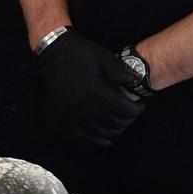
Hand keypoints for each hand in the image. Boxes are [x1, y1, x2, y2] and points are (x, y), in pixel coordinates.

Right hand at [38, 31, 144, 148]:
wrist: (53, 52)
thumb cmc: (81, 53)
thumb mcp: (105, 57)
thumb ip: (121, 72)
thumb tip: (136, 84)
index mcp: (97, 92)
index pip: (126, 111)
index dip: (137, 109)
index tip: (139, 105)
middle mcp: (84, 107)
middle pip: (113, 125)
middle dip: (125, 122)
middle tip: (128, 116)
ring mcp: (70, 114)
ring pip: (97, 134)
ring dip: (110, 133)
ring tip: (116, 128)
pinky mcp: (59, 117)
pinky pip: (77, 137)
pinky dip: (89, 141)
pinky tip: (97, 140)